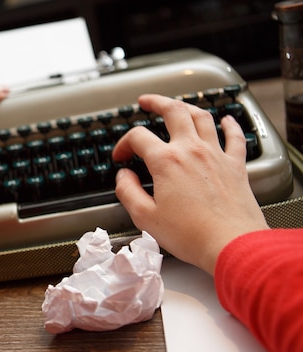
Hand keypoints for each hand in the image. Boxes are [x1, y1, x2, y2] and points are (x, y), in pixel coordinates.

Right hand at [112, 94, 268, 273]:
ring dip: (187, 107)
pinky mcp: (236, 166)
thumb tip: (123, 177)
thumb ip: (127, 192)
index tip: (121, 157)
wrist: (231, 244)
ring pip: (202, 117)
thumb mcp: (145, 217)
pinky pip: (234, 136)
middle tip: (146, 101)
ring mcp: (216, 155)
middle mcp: (192, 151)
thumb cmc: (191, 234)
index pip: (138, 138)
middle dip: (156, 102)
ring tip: (178, 106)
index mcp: (166, 162)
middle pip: (173, 111)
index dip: (123, 144)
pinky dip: (230, 124)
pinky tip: (227, 120)